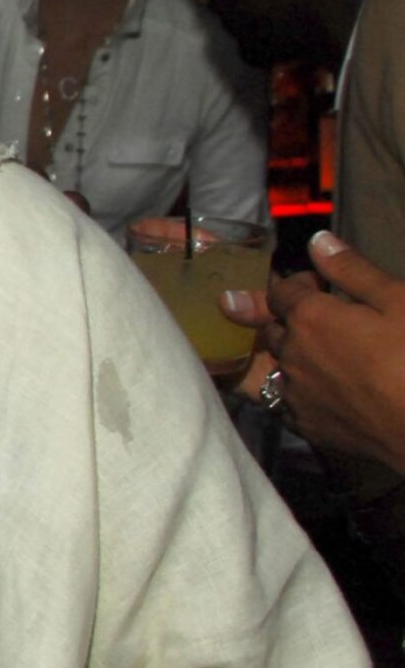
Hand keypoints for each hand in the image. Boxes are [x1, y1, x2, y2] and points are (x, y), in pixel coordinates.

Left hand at [223, 230, 404, 469]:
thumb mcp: (398, 300)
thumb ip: (352, 270)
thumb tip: (316, 241)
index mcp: (309, 319)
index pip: (283, 290)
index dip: (300, 283)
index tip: (320, 284)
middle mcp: (291, 355)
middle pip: (275, 328)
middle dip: (290, 318)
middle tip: (319, 318)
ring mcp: (295, 395)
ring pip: (279, 366)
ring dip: (293, 355)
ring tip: (319, 353)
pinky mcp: (306, 427)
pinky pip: (287, 401)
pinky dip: (297, 389)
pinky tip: (320, 389)